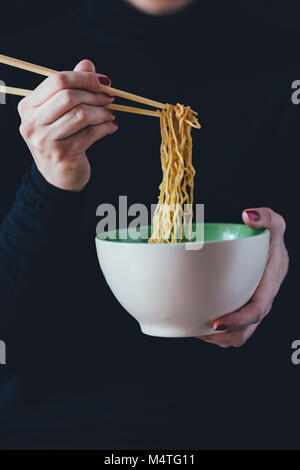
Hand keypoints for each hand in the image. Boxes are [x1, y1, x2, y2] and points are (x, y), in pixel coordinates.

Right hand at [18, 59, 117, 191]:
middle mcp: (32, 123)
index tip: (104, 81)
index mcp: (28, 106)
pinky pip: (90, 134)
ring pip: (81, 115)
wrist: (58, 175)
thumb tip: (87, 64)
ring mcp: (45, 140)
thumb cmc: (61, 138)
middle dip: (94, 95)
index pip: (57, 80)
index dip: (84, 77)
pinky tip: (111, 127)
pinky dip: (105, 128)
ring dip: (102, 112)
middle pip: (68, 96)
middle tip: (109, 98)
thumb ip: (72, 87)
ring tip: (111, 114)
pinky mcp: (62, 154)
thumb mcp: (61, 112)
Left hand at [198, 208, 288, 347]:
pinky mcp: (243, 308)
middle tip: (197, 331)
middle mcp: (262, 301)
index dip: (237, 321)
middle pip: (245, 331)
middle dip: (222, 336)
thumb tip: (247, 215)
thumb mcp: (273, 223)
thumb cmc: (271, 237)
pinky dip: (216, 332)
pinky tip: (199, 322)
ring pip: (238, 336)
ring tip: (195, 330)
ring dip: (217, 338)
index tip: (215, 323)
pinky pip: (232, 329)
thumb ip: (265, 217)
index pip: (257, 311)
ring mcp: (252, 308)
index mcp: (269, 286)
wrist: (274, 249)